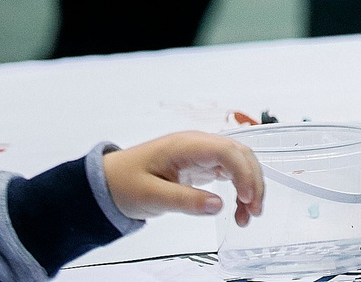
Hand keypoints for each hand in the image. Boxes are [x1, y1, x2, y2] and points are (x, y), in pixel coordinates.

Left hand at [102, 132, 264, 224]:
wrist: (105, 183)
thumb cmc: (122, 183)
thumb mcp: (150, 196)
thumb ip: (184, 200)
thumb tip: (218, 205)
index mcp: (186, 145)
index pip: (227, 152)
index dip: (243, 173)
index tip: (247, 198)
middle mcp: (198, 145)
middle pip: (240, 155)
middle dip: (254, 181)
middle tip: (255, 210)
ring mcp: (202, 153)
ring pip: (240, 163)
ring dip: (249, 186)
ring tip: (247, 215)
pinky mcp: (201, 165)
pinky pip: (230, 172)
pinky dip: (239, 188)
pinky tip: (238, 207)